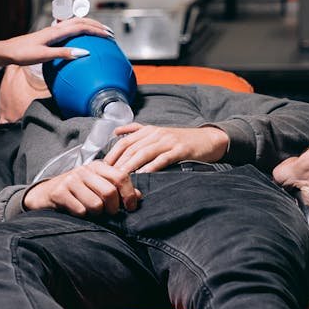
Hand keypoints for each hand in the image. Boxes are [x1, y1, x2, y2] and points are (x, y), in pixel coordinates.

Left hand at [0, 17, 113, 65]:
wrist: (8, 51)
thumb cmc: (23, 54)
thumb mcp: (44, 56)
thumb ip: (64, 54)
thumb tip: (84, 53)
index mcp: (56, 32)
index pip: (81, 27)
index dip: (96, 31)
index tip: (108, 36)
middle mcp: (56, 28)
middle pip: (81, 22)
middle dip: (96, 26)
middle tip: (109, 33)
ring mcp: (53, 30)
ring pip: (75, 23)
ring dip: (89, 26)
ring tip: (100, 31)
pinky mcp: (50, 35)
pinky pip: (69, 28)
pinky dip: (80, 29)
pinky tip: (81, 36)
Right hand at [24, 160, 141, 216]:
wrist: (45, 193)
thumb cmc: (76, 191)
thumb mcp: (98, 186)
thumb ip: (118, 189)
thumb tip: (138, 196)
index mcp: (98, 166)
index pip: (121, 176)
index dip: (129, 194)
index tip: (130, 208)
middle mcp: (85, 170)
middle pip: (109, 192)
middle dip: (113, 209)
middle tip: (109, 214)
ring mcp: (71, 180)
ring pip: (96, 205)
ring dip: (96, 214)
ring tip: (91, 212)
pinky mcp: (59, 192)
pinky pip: (80, 210)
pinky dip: (82, 216)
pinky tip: (77, 211)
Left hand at [104, 123, 228, 173]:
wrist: (208, 140)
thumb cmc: (180, 140)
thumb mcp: (158, 132)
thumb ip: (137, 131)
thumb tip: (116, 132)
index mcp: (148, 130)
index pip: (124, 142)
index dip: (112, 155)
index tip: (101, 168)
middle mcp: (156, 134)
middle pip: (132, 148)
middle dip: (118, 163)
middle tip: (107, 177)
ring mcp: (168, 141)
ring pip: (144, 153)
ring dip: (130, 166)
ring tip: (120, 178)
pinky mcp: (180, 150)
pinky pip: (162, 159)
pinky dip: (151, 167)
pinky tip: (143, 175)